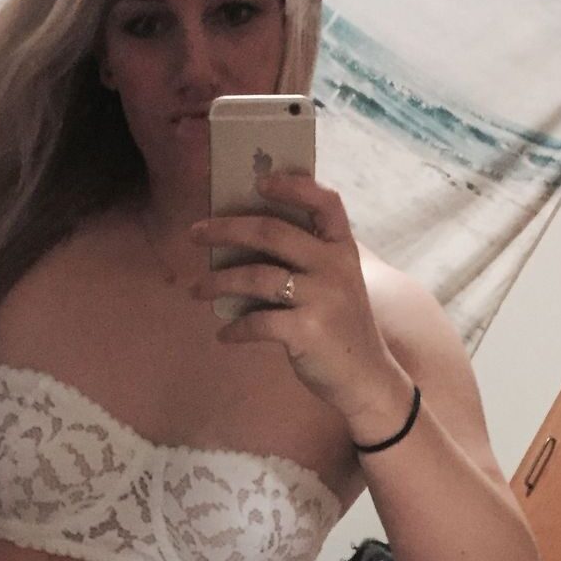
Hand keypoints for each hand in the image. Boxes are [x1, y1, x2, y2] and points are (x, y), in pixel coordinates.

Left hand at [189, 172, 397, 422]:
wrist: (366, 379)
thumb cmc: (341, 328)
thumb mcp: (337, 285)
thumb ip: (308, 260)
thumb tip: (245, 239)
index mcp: (343, 250)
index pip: (325, 203)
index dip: (292, 186)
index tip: (258, 181)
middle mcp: (335, 268)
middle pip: (272, 232)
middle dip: (225, 229)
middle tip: (194, 234)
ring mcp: (322, 299)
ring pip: (256, 276)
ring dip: (218, 282)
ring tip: (196, 290)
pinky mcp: (308, 331)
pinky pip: (258, 321)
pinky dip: (235, 328)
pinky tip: (224, 334)